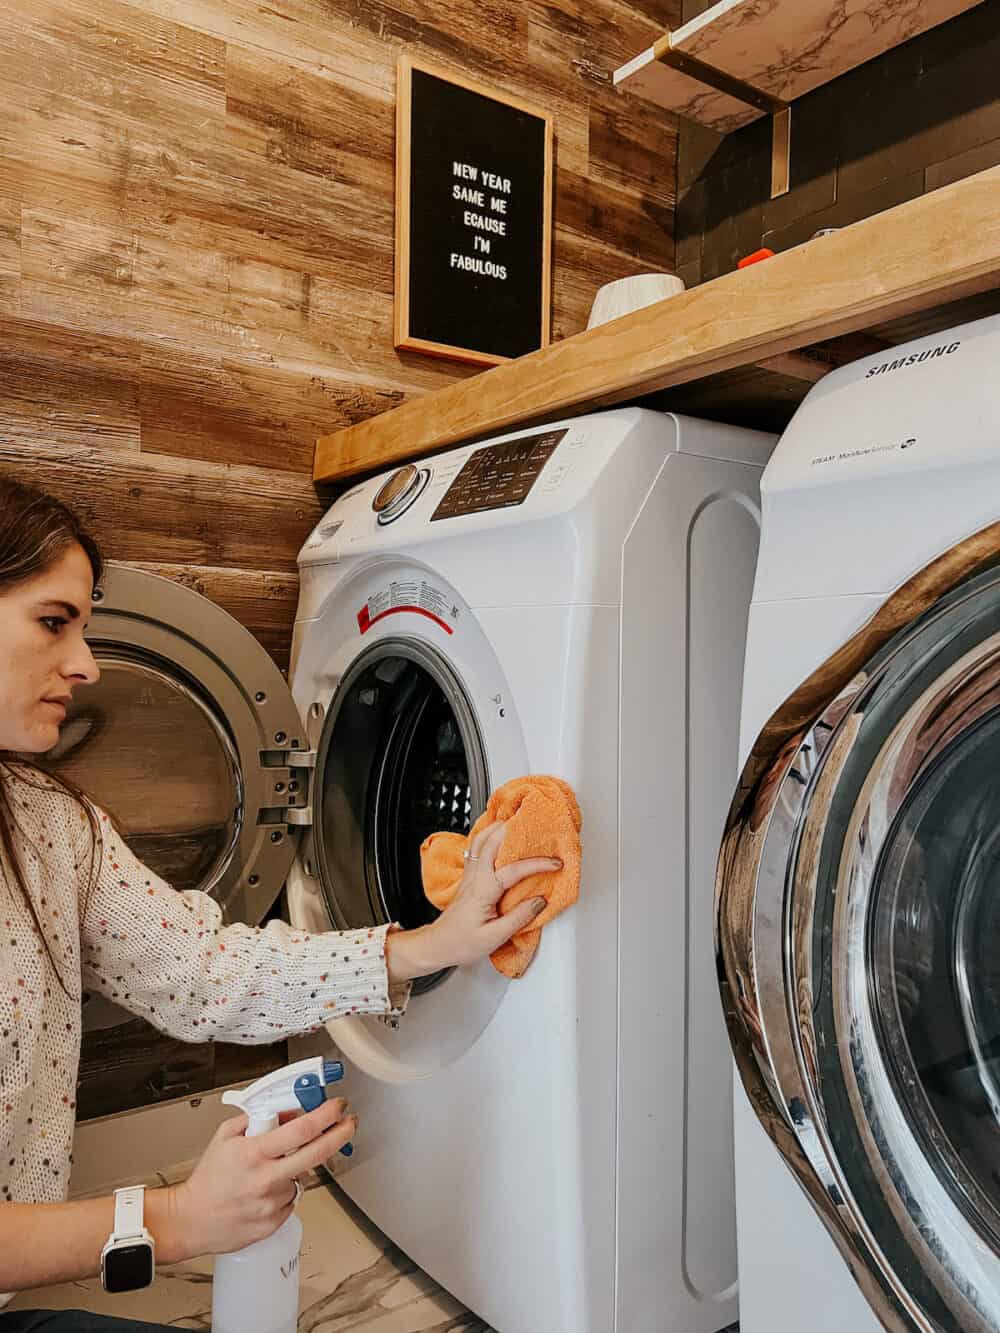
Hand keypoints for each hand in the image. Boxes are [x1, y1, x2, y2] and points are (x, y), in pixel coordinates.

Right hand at [158, 1098, 356, 1259]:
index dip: (325, 1115)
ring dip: (296, 1168)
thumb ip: (258, 1119)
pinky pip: (292, 1199)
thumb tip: (288, 1112)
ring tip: (270, 1170)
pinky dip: (285, 1191)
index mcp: (254, 1153)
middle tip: (348, 1123)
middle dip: (340, 1134)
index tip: (337, 1106)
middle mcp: (266, 1178)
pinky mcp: (274, 1223)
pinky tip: (265, 1191)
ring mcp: (272, 1203)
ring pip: (302, 1176)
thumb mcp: (226, 1136)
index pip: (301, 1130)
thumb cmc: (207, 1180)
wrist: (190, 1220)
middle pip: (318, 1153)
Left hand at [385, 821, 560, 980]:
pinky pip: (476, 848)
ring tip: (514, 823)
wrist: (439, 944)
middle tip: (533, 825)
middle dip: (512, 829)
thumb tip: (539, 901)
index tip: (555, 863)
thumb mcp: (494, 937)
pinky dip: (487, 836)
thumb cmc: (462, 943)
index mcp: (483, 890)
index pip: (514, 870)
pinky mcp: (468, 877)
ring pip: (480, 840)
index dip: (537, 864)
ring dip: (496, 828)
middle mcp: (475, 877)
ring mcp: (469, 875)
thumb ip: (519, 918)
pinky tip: (495, 836)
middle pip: (491, 841)